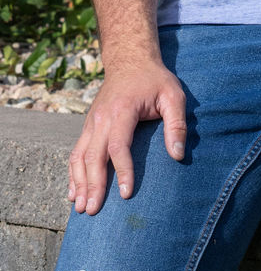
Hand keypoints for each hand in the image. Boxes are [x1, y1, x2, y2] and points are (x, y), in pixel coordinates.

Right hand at [68, 60, 186, 215]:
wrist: (130, 60)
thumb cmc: (155, 79)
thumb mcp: (173, 95)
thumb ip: (177, 124)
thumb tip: (178, 155)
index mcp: (123, 110)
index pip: (119, 145)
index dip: (122, 170)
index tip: (126, 194)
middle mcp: (102, 117)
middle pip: (93, 155)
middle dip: (93, 185)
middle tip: (93, 210)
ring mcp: (91, 122)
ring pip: (79, 156)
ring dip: (79, 183)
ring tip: (80, 208)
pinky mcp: (88, 126)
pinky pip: (76, 152)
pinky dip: (73, 173)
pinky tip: (73, 192)